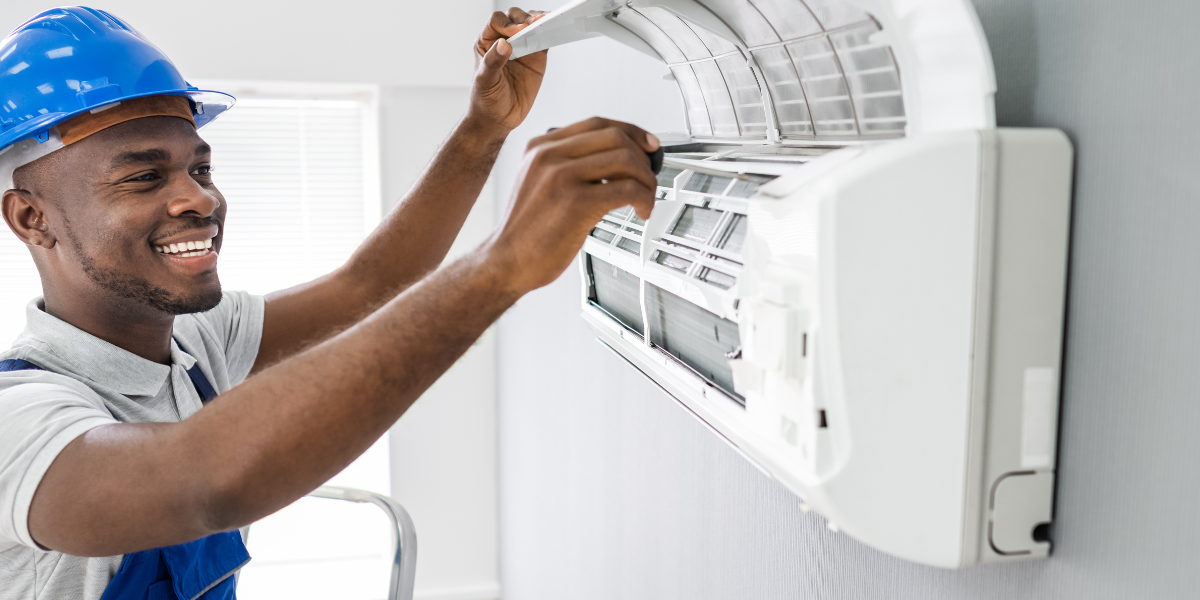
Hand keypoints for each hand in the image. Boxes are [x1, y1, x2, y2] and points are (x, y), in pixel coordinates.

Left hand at [469, 8, 547, 134]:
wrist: (499, 119)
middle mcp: (504, 41)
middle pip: (514, 18)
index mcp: (486, 42)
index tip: (516, 32)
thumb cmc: (486, 100)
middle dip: (524, 19)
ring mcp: (521, 47)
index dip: (507, 23)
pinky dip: (549, 32)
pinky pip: (544, 38)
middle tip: (532, 26)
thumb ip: (492, 62)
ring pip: (530, 24)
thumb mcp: (485, 81)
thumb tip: (503, 44)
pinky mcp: (536, 56)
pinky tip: (553, 30)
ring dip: (538, 21)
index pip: (496, 22)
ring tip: (544, 24)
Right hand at [485, 118, 660, 292]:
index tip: (648, 145)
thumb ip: (566, 166)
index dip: (630, 131)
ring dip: (646, 180)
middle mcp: (548, 156)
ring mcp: (561, 176)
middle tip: (649, 178)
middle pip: (614, 136)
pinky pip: (626, 189)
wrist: (505, 262)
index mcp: (539, 147)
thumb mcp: (538, 184)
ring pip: (625, 160)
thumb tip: (614, 162)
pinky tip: (641, 211)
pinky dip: (644, 198)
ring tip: (646, 199)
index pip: (596, 123)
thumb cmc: (527, 233)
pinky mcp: (576, 202)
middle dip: (642, 158)